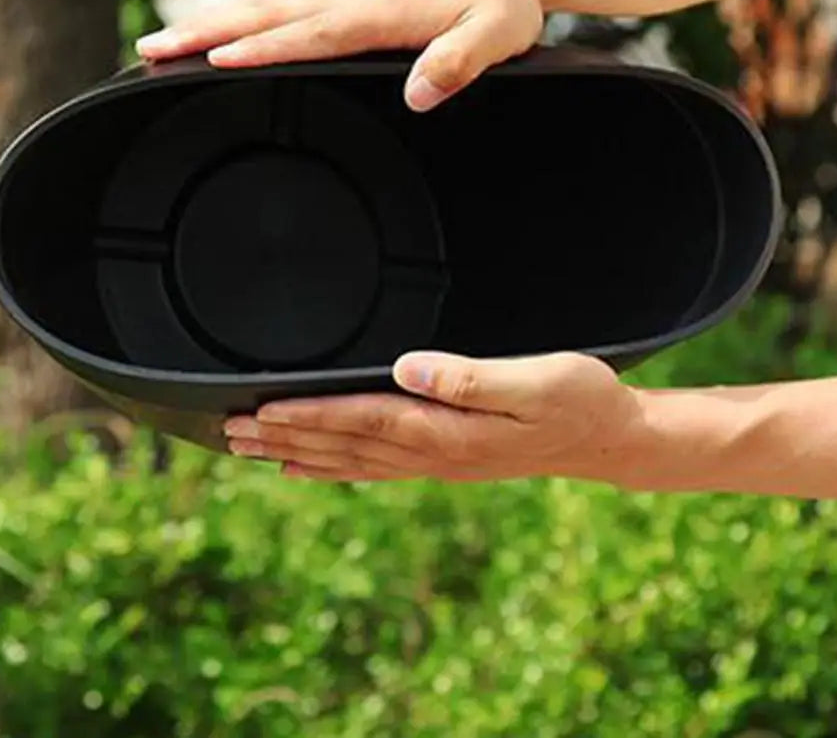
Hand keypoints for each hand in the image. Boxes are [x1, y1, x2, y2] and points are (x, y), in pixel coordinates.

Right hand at [136, 0, 544, 111]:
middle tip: (151, 50)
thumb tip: (419, 93)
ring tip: (159, 42)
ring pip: (266, 6)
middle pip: (268, 14)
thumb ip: (459, 62)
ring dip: (211, 23)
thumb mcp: (496, 37)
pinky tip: (219, 32)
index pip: (312, 34)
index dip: (264, 49)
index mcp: (381, 10)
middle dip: (206, 32)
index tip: (215, 60)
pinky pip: (283, 4)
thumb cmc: (500, 6)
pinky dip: (242, 17)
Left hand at [222, 350, 649, 483]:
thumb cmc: (578, 399)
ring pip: (352, 460)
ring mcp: (438, 462)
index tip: (263, 410)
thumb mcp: (537, 381)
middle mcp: (436, 452)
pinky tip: (311, 466)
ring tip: (252, 449)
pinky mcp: (445, 459)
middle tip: (231, 432)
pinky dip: (335, 467)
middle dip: (288, 436)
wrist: (605, 438)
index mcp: (451, 430)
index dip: (312, 415)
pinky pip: (375, 469)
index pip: (367, 420)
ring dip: (300, 452)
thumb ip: (472, 377)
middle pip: (347, 446)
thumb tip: (409, 368)